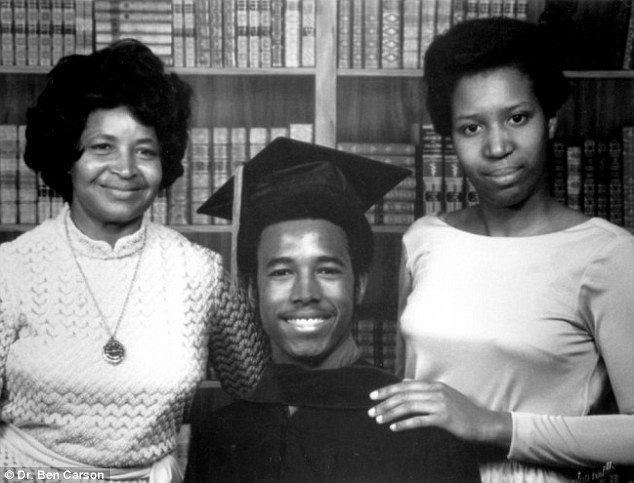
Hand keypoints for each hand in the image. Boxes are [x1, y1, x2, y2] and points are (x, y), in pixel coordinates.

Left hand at [368, 380, 511, 445]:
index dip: (387, 390)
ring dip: (391, 413)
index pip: (404, 386)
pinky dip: (404, 423)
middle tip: (371, 411)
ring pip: (408, 406)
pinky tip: (394, 428)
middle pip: (403, 395)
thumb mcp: (443, 394)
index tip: (373, 397)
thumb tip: (405, 381)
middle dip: (385, 403)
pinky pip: (419, 420)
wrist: (483, 423)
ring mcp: (440, 403)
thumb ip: (424, 388)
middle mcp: (435, 391)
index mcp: (433, 385)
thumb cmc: (461, 410)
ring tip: (379, 419)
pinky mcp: (444, 417)